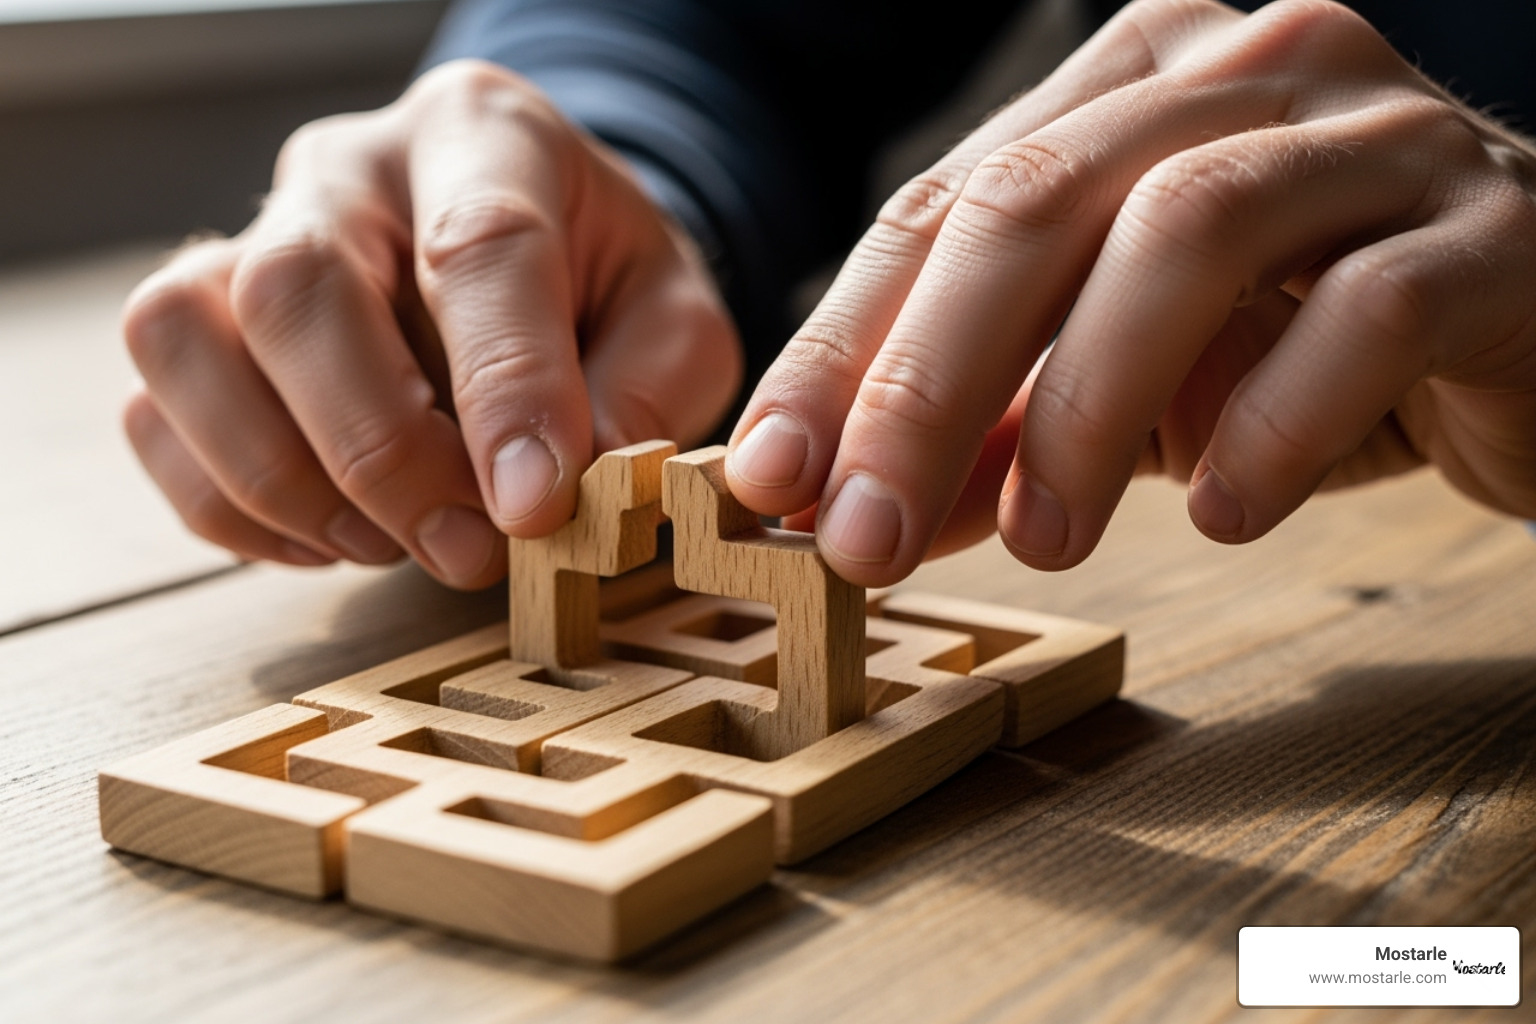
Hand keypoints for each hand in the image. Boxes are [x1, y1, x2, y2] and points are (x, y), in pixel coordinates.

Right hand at [123, 60, 740, 587]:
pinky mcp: (201, 320)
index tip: (534, 508)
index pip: (479, 247)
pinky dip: (230, 505)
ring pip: (184, 339)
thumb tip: (567, 493)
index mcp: (487, 136)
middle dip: (380, 451)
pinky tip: (331, 538)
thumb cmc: (607, 286)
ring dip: (283, 478)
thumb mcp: (676, 324)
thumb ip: (647, 396)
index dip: (505, 389)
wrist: (540, 252)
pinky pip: (155, 414)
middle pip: (299, 288)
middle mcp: (349, 171)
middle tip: (467, 551)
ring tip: (390, 544)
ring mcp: (252, 234)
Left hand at [726, 0, 1535, 585]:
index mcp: (1129, 89)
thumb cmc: (1299, 346)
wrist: (1534, 332)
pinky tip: (1231, 510)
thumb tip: (840, 510)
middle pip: (1038, 202)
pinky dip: (1277, 421)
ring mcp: (1377, 133)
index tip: (768, 481)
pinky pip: (1369, 310)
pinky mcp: (1495, 226)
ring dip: (1089, 408)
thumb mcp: (1117, 389)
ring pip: (1190, 232)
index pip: (942, 208)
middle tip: (863, 537)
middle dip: (927, 384)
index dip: (841, 350)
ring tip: (1047, 541)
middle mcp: (1244, 72)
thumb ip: (989, 432)